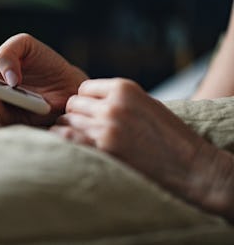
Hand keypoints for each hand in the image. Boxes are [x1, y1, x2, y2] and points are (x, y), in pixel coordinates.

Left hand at [50, 78, 233, 218]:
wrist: (189, 165)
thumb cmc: (168, 135)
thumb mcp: (144, 103)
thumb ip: (116, 98)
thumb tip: (84, 101)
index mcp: (124, 88)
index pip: (84, 88)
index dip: (86, 101)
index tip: (90, 112)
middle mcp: (112, 104)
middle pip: (73, 103)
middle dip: (77, 114)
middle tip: (84, 127)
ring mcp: (105, 126)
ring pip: (67, 120)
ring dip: (70, 127)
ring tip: (80, 137)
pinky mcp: (102, 148)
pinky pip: (67, 137)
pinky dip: (63, 138)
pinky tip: (68, 143)